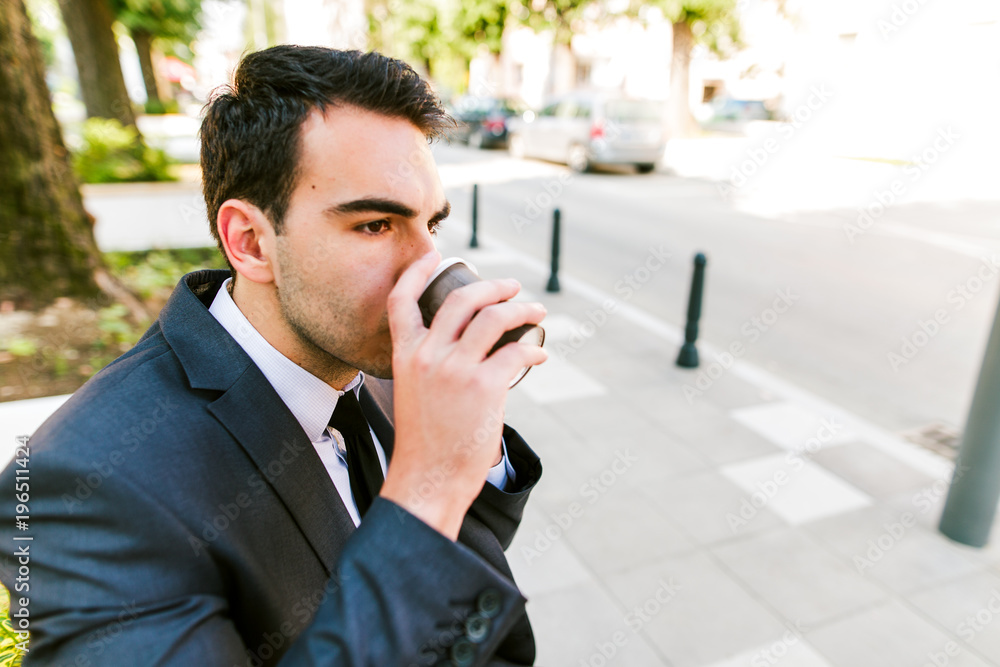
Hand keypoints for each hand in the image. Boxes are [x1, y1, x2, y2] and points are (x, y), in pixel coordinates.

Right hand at [379, 250, 546, 539]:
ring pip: (494, 317)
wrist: (428, 478)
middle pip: (462, 298)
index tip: (437, 254)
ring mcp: (455, 370)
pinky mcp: (484, 387)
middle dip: (493, 286)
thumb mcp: (415, 393)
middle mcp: (427, 356)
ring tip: (537, 312)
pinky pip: (516, 351)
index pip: (402, 300)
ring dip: (521, 309)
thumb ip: (433, 365)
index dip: (419, 271)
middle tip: (513, 287)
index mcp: (404, 355)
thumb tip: (472, 349)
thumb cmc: (425, 442)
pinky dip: (533, 348)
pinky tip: (539, 353)